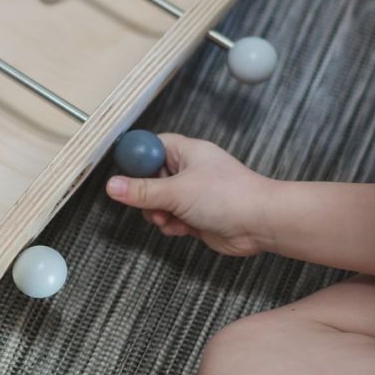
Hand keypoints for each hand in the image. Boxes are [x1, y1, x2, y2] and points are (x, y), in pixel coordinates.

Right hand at [105, 134, 274, 256]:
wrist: (261, 223)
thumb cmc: (230, 196)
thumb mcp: (177, 191)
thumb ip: (142, 191)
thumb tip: (113, 186)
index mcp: (186, 151)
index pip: (150, 146)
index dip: (136, 159)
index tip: (124, 175)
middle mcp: (189, 170)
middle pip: (150, 178)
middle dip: (146, 196)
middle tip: (152, 203)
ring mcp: (193, 193)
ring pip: (158, 202)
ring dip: (159, 214)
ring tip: (170, 218)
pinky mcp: (196, 214)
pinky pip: (171, 218)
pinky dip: (172, 225)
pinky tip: (183, 228)